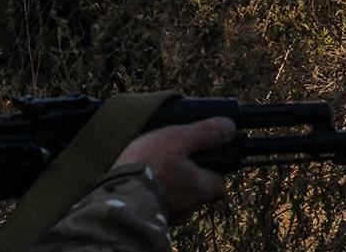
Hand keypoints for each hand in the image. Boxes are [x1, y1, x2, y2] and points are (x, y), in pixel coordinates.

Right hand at [113, 117, 236, 224]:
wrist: (115, 196)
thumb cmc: (149, 165)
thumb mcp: (178, 139)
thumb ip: (205, 133)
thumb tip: (230, 127)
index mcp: (201, 189)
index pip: (221, 186)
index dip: (216, 172)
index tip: (206, 159)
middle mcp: (189, 207)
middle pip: (199, 192)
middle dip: (191, 178)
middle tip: (176, 160)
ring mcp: (170, 215)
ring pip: (179, 198)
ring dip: (172, 186)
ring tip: (156, 167)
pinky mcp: (150, 217)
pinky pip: (160, 203)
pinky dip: (156, 193)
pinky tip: (144, 179)